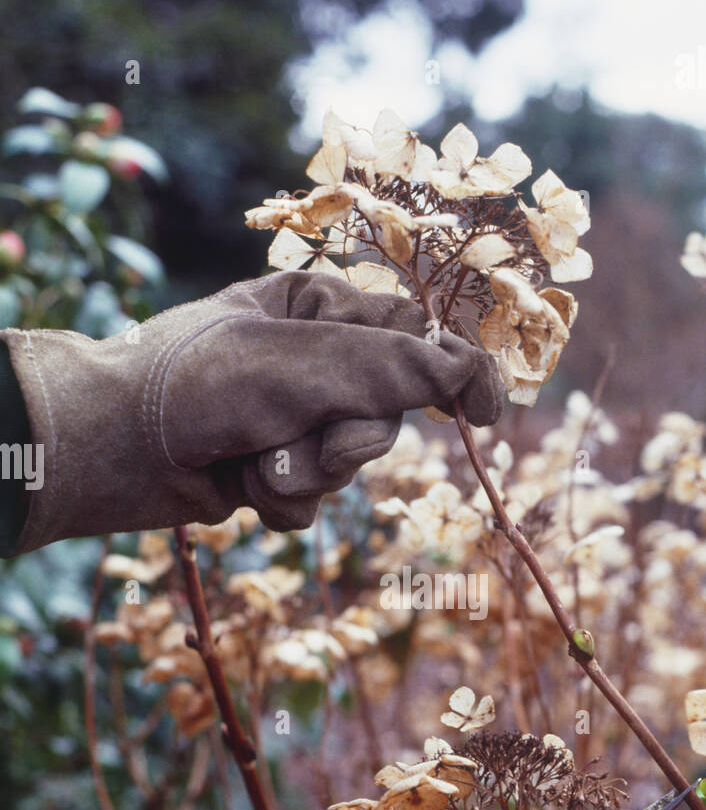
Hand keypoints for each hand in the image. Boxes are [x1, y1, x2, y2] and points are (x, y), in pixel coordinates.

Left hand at [0, 270, 502, 552]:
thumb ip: (394, 370)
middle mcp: (313, 363)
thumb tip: (477, 380)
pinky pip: (313, 501)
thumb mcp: (304, 364)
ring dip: (308, 475)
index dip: (454, 373)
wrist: (112, 446)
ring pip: (351, 466)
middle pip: (386, 415)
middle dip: (348, 440)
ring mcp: (292, 420)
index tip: (489, 411)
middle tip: (301, 436)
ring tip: (254, 460)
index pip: (414, 337)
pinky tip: (241, 485)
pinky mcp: (272, 470)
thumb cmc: (197, 381)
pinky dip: (282, 501)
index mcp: (321, 308)